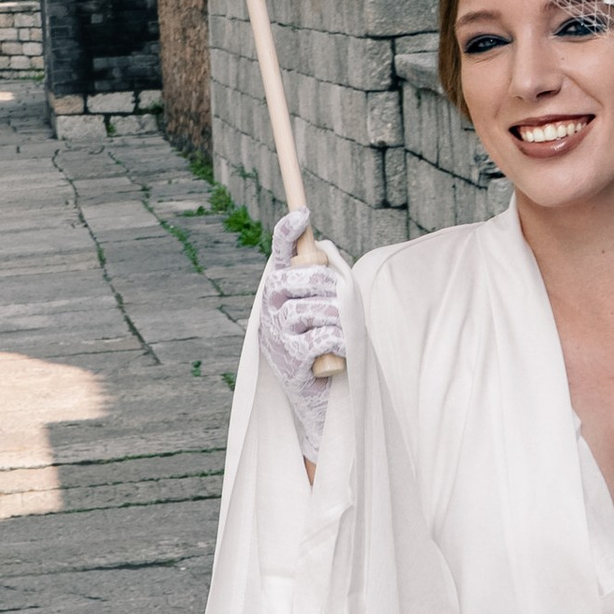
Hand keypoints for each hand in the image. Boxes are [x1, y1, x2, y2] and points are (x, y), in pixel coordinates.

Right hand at [255, 208, 346, 458]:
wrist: (318, 400)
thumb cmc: (326, 348)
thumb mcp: (323, 310)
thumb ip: (322, 283)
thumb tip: (321, 248)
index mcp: (278, 292)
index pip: (279, 254)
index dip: (288, 232)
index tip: (302, 213)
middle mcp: (270, 309)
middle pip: (299, 277)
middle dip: (328, 285)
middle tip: (341, 301)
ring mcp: (276, 334)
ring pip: (312, 308)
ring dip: (337, 319)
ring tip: (343, 333)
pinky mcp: (289, 359)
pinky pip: (322, 336)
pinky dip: (340, 343)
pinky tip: (342, 352)